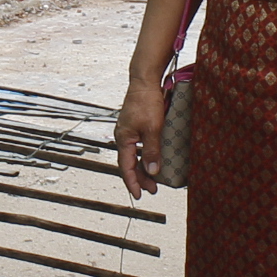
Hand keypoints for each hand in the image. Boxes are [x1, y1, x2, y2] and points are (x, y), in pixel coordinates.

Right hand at [115, 81, 169, 198]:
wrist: (145, 80)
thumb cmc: (146, 101)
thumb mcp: (153, 128)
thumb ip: (152, 151)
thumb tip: (152, 171)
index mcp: (123, 139)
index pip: (126, 167)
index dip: (132, 183)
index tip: (139, 195)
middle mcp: (123, 136)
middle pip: (129, 163)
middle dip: (140, 178)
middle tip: (152, 190)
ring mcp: (128, 131)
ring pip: (133, 155)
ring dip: (142, 168)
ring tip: (153, 178)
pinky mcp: (134, 125)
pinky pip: (137, 147)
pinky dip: (144, 156)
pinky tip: (151, 159)